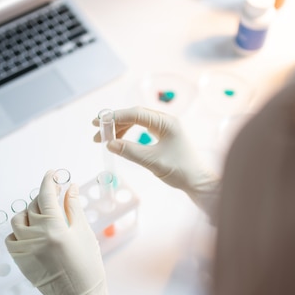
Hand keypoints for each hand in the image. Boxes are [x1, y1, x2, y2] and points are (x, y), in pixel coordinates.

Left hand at [5, 170, 111, 294]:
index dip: (49, 181)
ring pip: (19, 220)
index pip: (47, 195)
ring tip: (43, 219)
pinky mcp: (18, 259)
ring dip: (30, 214)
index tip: (52, 173)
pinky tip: (32, 235)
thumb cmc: (87, 265)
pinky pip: (11, 238)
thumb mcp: (83, 233)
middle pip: (34, 206)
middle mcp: (36, 236)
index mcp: (56, 228)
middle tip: (56, 202)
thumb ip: (73, 207)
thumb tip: (70, 187)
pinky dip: (19, 232)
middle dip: (44, 199)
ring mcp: (25, 248)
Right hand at [93, 106, 219, 218]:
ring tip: (105, 140)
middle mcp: (166, 121)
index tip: (98, 123)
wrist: (197, 181)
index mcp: (166, 122)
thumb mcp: (152, 161)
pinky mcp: (164, 135)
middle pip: (135, 115)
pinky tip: (120, 141)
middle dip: (115, 123)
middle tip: (98, 133)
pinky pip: (142, 129)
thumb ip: (130, 151)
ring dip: (120, 129)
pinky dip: (129, 134)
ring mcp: (165, 127)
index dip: (114, 117)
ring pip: (137, 122)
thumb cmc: (179, 170)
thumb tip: (110, 144)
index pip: (135, 113)